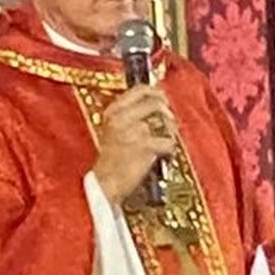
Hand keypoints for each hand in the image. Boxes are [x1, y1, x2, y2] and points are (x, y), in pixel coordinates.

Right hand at [93, 86, 177, 206]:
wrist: (104, 184)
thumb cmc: (111, 161)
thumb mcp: (113, 131)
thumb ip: (129, 116)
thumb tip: (154, 102)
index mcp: (112, 112)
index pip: (138, 90)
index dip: (155, 91)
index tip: (162, 96)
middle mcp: (121, 118)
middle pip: (154, 102)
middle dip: (167, 110)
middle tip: (169, 119)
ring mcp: (133, 131)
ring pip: (164, 121)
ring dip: (170, 131)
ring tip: (167, 138)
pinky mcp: (144, 147)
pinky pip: (167, 141)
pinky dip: (170, 149)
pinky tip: (165, 154)